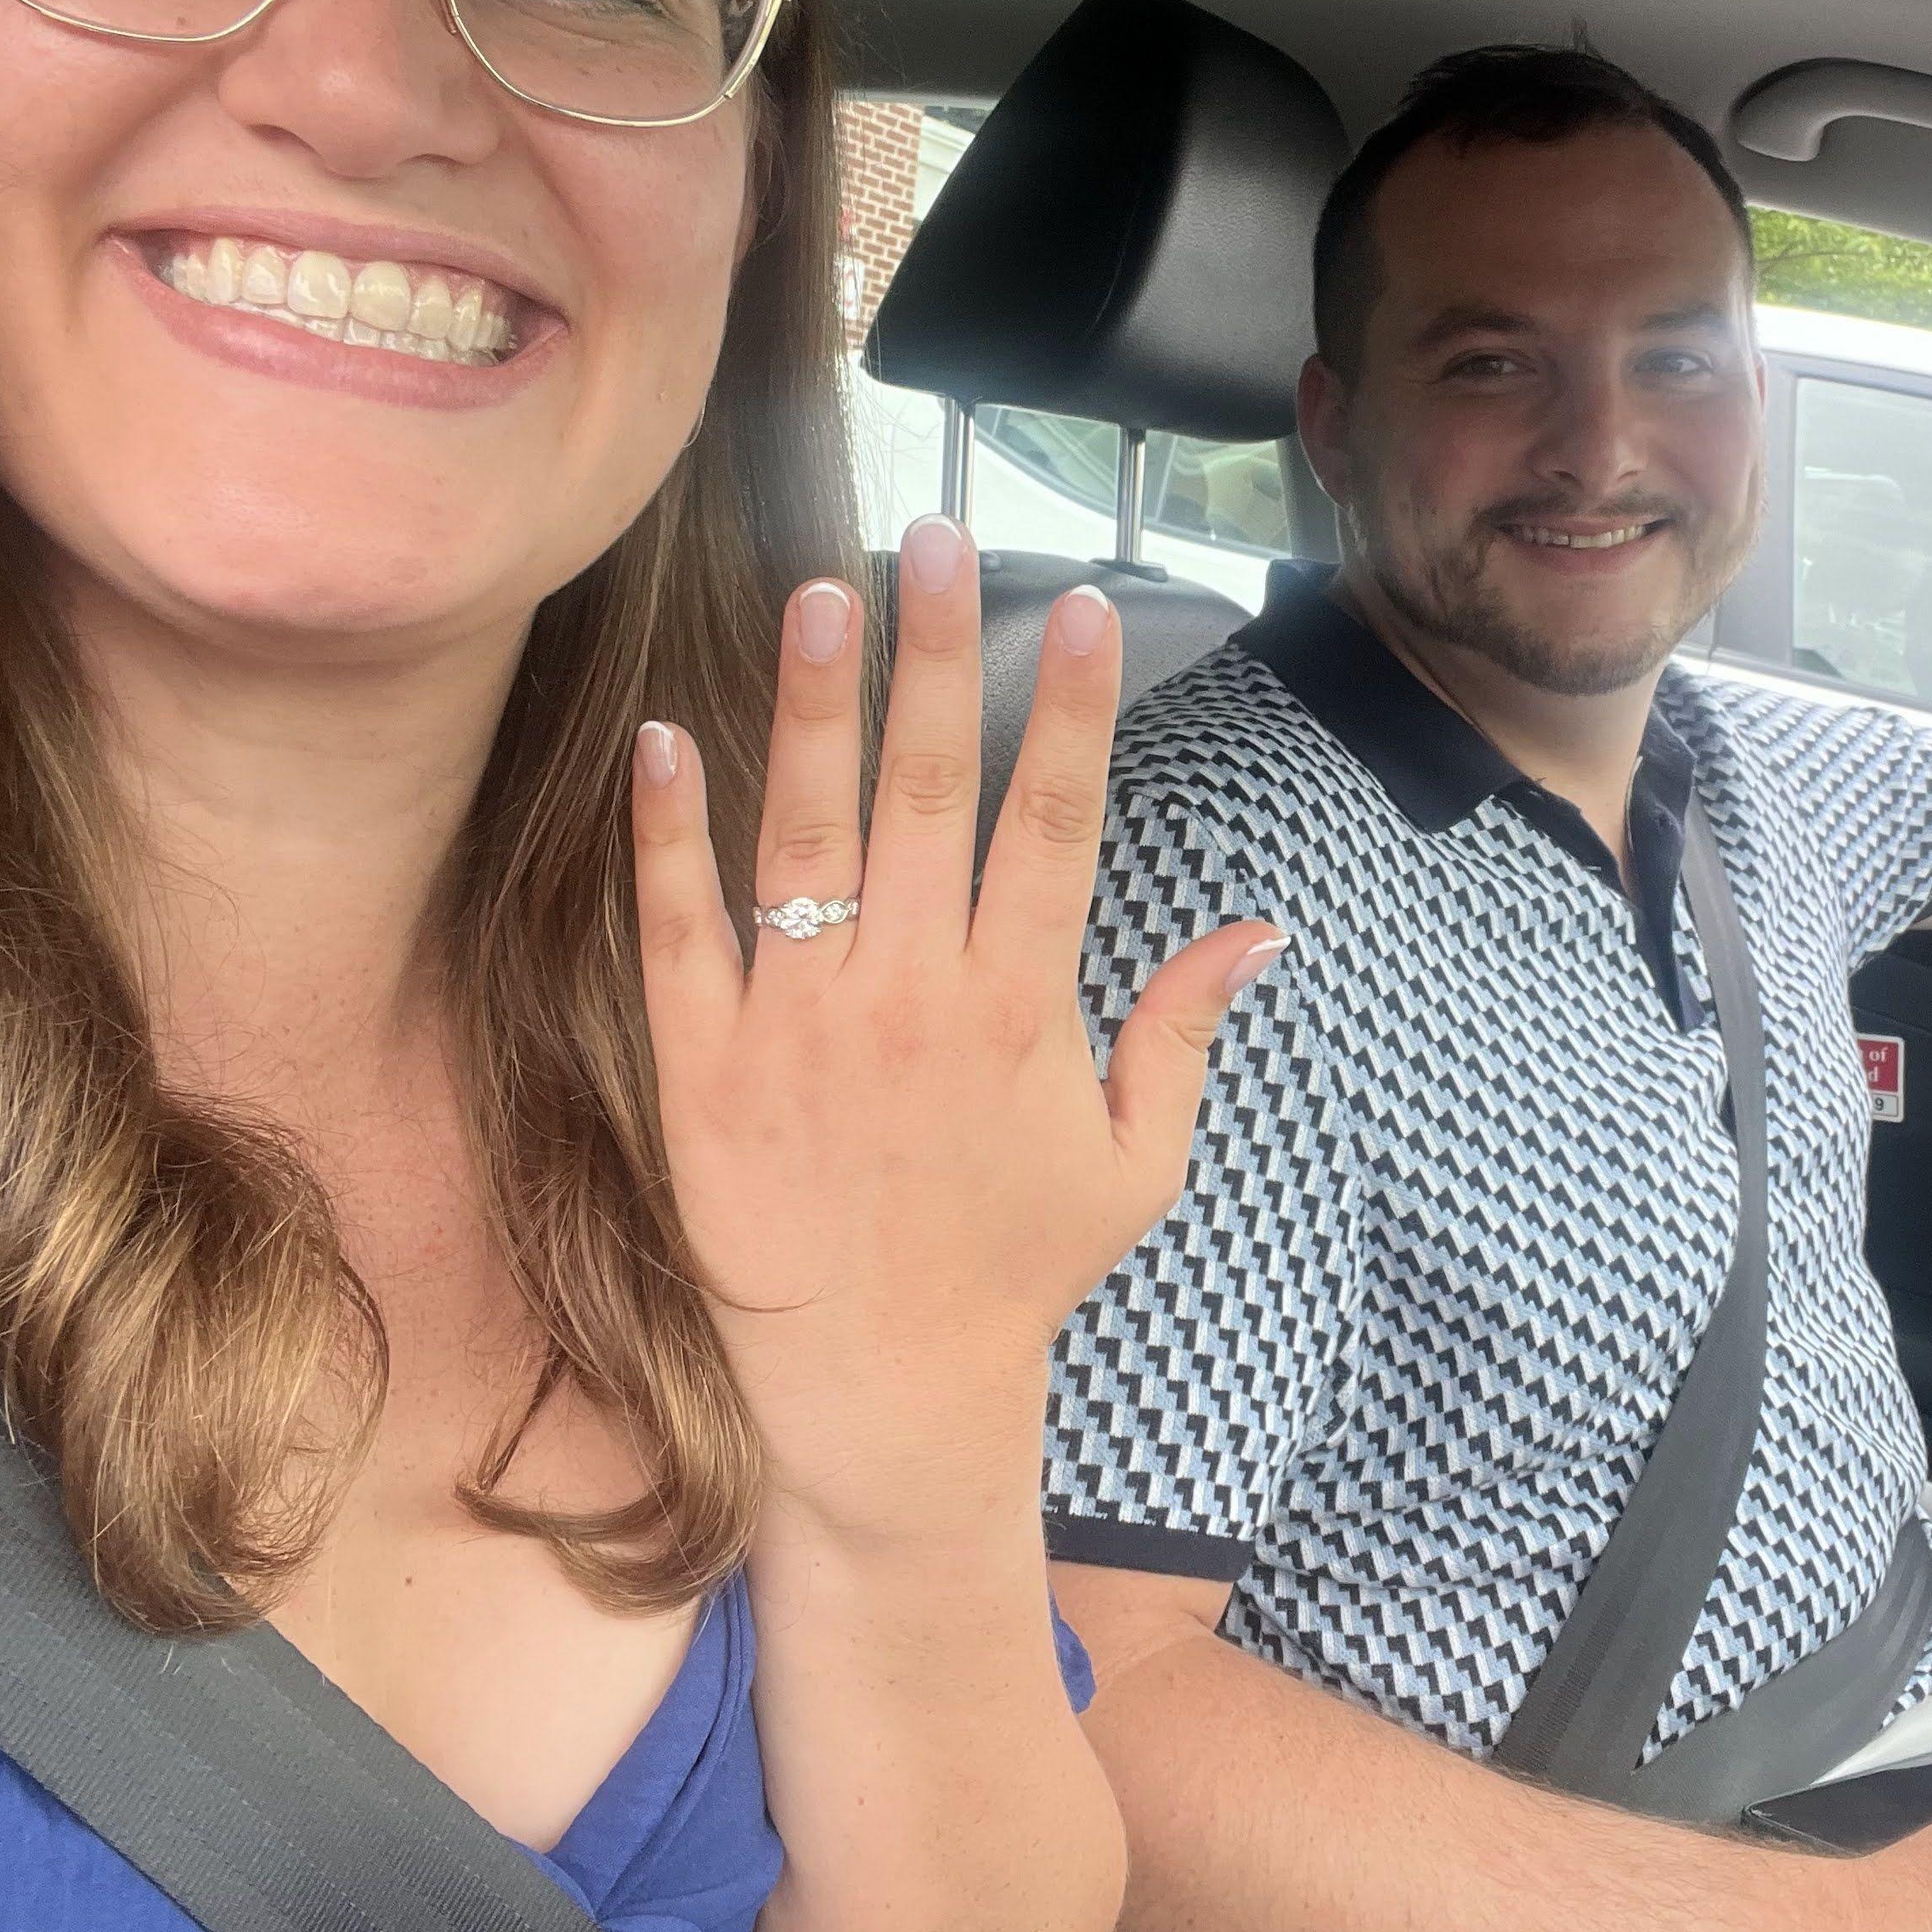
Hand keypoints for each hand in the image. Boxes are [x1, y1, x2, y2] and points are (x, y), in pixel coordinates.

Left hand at [627, 521, 1282, 1539]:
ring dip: (816, 706)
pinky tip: (666, 734)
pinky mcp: (705, 1070)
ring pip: (809, 836)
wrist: (883, 1397)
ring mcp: (804, 1027)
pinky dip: (670, 835)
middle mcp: (915, 996)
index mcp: (1020, 1007)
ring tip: (819, 589)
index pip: (1054, 820)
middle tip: (937, 534)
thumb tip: (1265, 928)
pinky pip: (680, 933)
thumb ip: (1184, 1032)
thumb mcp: (1133, 1162)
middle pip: (933, 792)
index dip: (1069, 706)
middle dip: (940, 654)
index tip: (1073, 600)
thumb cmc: (1015, 1273)